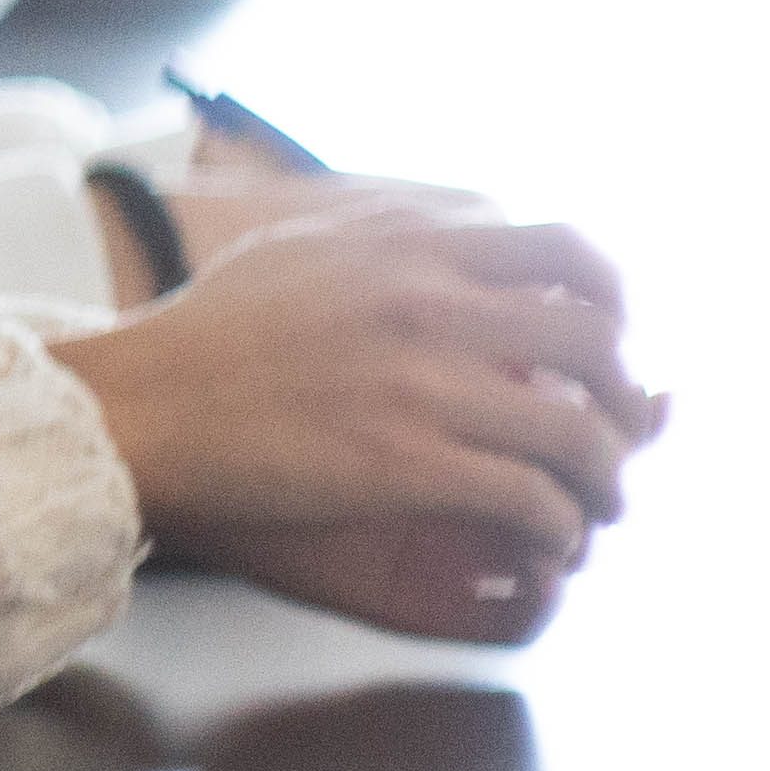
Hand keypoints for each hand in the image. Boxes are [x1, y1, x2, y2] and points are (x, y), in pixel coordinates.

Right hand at [55, 205, 667, 640]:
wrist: (138, 405)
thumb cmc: (206, 334)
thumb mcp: (300, 248)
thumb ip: (389, 235)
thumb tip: (467, 230)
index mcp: (409, 245)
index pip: (570, 249)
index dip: (617, 301)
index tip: (611, 342)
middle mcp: (429, 304)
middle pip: (599, 343)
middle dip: (631, 399)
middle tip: (620, 434)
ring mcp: (421, 385)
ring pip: (582, 435)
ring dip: (610, 480)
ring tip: (601, 505)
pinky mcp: (405, 465)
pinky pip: (532, 500)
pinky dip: (560, 528)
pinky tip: (548, 540)